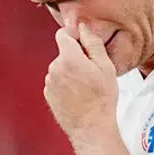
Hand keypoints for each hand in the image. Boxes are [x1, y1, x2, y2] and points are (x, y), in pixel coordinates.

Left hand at [44, 27, 118, 147]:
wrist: (90, 127)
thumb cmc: (101, 98)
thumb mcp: (105, 66)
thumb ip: (92, 43)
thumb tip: (83, 27)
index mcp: (68, 58)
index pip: (62, 34)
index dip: (74, 36)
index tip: (85, 45)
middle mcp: (54, 68)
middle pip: (63, 52)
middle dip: (75, 57)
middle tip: (92, 72)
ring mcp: (49, 82)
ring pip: (60, 68)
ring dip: (70, 72)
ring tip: (86, 87)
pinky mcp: (48, 94)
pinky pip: (57, 81)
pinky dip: (65, 84)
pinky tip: (78, 95)